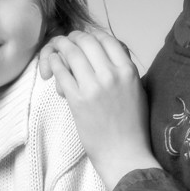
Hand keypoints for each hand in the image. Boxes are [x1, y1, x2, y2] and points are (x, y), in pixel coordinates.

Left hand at [39, 30, 160, 190]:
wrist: (125, 154)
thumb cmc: (133, 127)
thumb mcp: (137, 91)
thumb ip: (124, 71)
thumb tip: (105, 56)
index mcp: (128, 71)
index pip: (107, 39)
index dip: (93, 35)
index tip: (85, 39)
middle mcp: (111, 74)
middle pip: (87, 41)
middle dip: (74, 38)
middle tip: (68, 42)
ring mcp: (93, 86)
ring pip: (72, 53)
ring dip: (61, 47)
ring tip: (56, 49)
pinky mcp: (77, 100)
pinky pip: (61, 72)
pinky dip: (54, 64)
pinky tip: (52, 65)